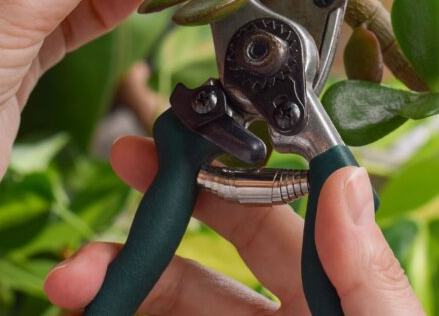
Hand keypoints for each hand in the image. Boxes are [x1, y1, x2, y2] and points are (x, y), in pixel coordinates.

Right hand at [45, 136, 422, 314]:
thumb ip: (366, 269)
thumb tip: (344, 174)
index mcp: (334, 301)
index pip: (273, 223)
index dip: (223, 175)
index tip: (181, 140)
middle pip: (207, 264)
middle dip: (156, 220)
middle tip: (116, 175)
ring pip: (171, 313)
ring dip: (120, 287)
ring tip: (73, 279)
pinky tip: (95, 312)